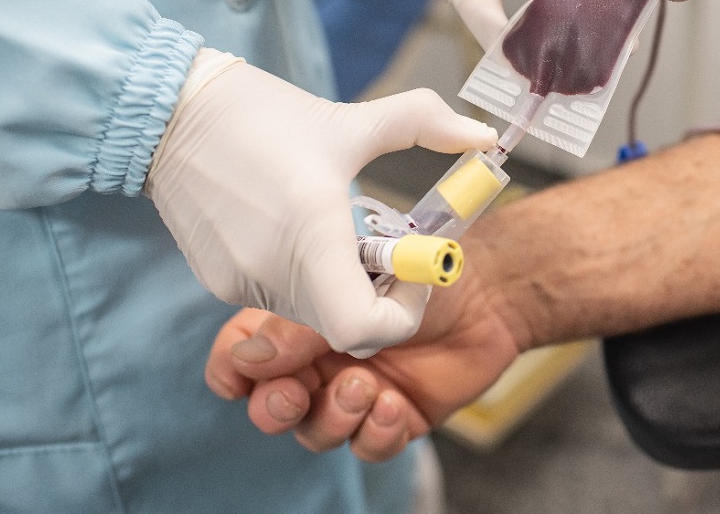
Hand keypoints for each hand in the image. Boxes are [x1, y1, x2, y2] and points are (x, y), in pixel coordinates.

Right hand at [146, 49, 496, 354]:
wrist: (167, 112)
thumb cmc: (262, 113)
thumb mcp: (352, 118)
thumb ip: (425, 126)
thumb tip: (484, 136)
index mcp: (311, 232)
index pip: (363, 329)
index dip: (401, 314)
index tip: (411, 270)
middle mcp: (272, 270)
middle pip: (344, 326)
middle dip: (378, 295)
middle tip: (384, 247)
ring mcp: (238, 281)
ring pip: (312, 314)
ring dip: (340, 285)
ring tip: (339, 227)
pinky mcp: (217, 279)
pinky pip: (277, 297)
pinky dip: (303, 276)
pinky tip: (297, 225)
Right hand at [204, 259, 521, 460]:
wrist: (487, 289)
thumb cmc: (420, 271)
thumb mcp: (357, 283)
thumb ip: (302, 322)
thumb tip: (249, 357)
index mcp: (298, 320)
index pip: (242, 353)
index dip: (232, 368)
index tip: (238, 377)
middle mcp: (319, 361)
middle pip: (270, 404)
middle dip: (273, 407)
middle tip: (296, 393)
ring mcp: (354, 392)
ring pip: (316, 431)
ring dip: (334, 416)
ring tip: (366, 386)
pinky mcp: (394, 419)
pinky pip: (368, 447)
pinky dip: (376, 433)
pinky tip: (394, 404)